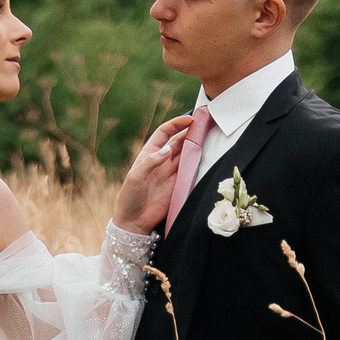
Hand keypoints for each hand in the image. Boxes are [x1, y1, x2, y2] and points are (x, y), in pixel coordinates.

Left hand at [110, 114, 196, 233]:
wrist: (134, 221)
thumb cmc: (129, 197)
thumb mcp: (135, 177)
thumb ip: (150, 162)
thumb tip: (167, 149)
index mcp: (149, 153)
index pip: (165, 133)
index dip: (177, 124)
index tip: (190, 118)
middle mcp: (162, 160)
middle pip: (179, 141)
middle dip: (191, 131)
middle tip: (206, 123)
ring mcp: (172, 172)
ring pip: (187, 153)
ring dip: (197, 144)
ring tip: (209, 135)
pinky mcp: (179, 184)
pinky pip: (191, 170)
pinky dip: (199, 162)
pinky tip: (206, 156)